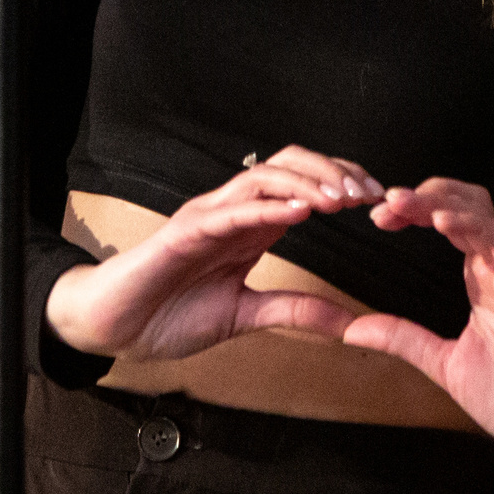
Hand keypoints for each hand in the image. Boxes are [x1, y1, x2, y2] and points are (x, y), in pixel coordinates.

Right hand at [44, 146, 378, 361]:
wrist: (114, 328)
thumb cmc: (169, 315)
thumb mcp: (246, 317)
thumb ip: (293, 311)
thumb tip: (348, 322)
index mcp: (252, 226)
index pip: (305, 185)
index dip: (342, 184)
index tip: (379, 202)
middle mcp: (234, 211)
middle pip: (290, 165)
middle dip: (333, 172)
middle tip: (369, 194)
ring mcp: (210, 216)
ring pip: (264, 176)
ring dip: (307, 181)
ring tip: (341, 197)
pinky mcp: (186, 232)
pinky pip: (231, 210)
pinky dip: (266, 206)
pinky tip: (298, 210)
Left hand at [344, 178, 493, 479]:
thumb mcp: (442, 363)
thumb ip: (401, 339)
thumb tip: (349, 330)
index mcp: (481, 282)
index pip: (449, 223)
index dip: (415, 211)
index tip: (378, 216)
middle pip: (467, 206)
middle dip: (426, 195)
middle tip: (386, 202)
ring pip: (484, 216)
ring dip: (442, 202)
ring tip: (404, 202)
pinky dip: (476, 227)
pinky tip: (444, 221)